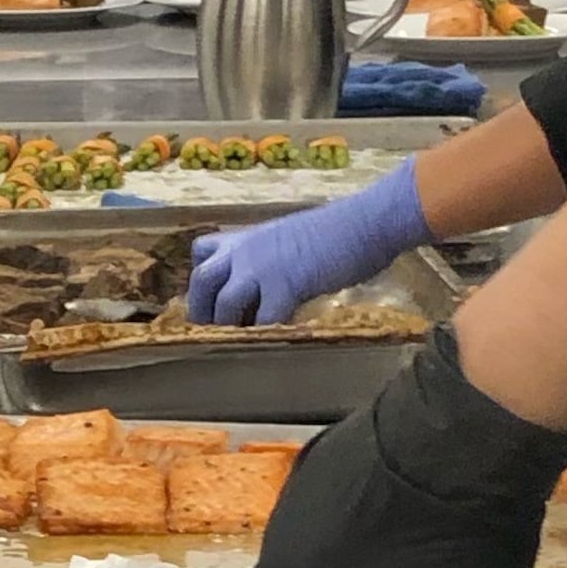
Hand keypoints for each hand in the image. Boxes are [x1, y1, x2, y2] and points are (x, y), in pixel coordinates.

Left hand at [190, 162, 428, 327]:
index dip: (203, 276)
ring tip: (239, 345)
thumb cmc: (339, 229)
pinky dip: (264, 336)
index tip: (210, 297)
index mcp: (247, 237)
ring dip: (228, 328)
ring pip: (224, 304)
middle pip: (201, 280)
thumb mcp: (290, 238)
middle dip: (201, 310)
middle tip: (211, 333)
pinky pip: (263, 320)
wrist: (365, 222)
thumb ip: (271, 257)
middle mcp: (246, 250)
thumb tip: (269, 283)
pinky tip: (273, 343)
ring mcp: (262, 267)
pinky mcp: (285, 285)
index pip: (202, 250)